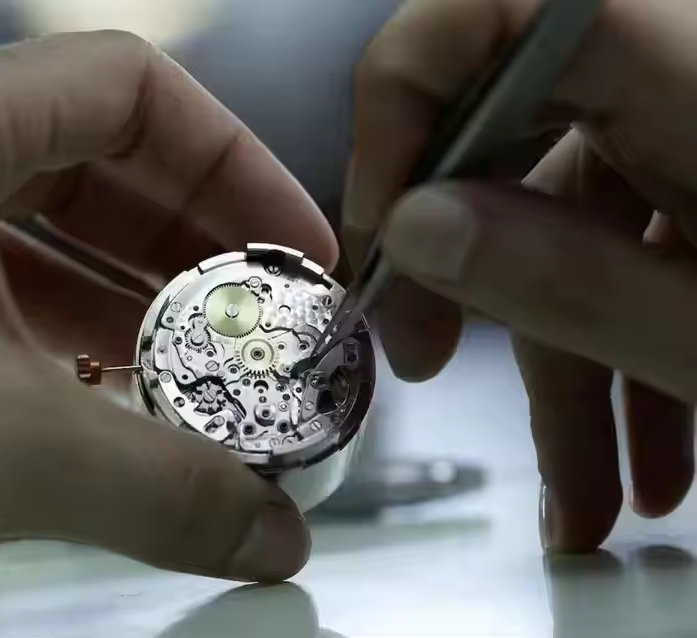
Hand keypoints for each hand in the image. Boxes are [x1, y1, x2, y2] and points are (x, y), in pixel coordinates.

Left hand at [0, 31, 337, 580]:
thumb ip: (153, 491)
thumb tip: (277, 541)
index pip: (137, 91)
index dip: (237, 161)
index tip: (296, 245)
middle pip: (115, 165)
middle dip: (207, 245)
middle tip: (271, 320)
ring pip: (65, 233)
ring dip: (149, 299)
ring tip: (213, 366)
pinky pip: (15, 289)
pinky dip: (80, 336)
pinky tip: (117, 396)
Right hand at [346, 0, 696, 551]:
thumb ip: (563, 278)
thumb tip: (412, 231)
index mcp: (696, 68)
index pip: (480, 12)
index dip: (400, 113)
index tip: (388, 236)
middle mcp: (686, 66)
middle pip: (506, 133)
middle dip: (457, 265)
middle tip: (425, 363)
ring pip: (571, 217)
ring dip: (563, 359)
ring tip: (585, 493)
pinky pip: (631, 241)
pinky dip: (621, 347)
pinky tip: (647, 458)